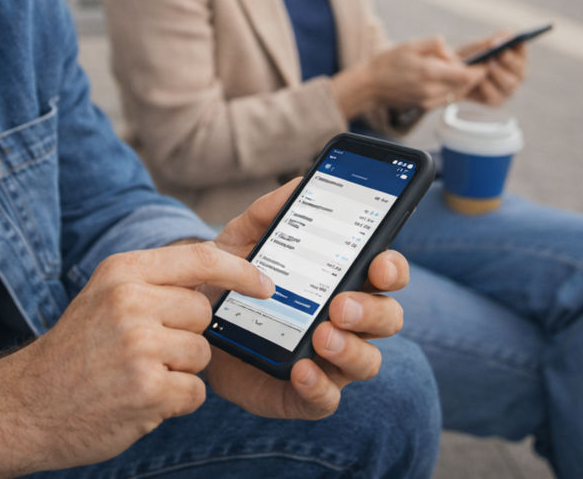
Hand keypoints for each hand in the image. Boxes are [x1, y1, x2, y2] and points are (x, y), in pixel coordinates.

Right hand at [0, 243, 274, 471]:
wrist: (22, 406)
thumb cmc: (73, 354)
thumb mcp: (105, 298)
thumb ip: (153, 284)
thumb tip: (218, 277)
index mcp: (121, 272)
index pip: (199, 258)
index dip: (239, 271)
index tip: (265, 285)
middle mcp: (129, 301)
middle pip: (203, 312)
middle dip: (187, 336)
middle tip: (145, 352)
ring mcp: (138, 345)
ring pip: (202, 354)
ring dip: (180, 372)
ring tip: (136, 376)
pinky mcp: (147, 388)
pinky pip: (195, 391)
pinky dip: (175, 401)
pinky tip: (139, 399)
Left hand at [205, 180, 410, 419]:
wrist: (190, 322)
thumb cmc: (230, 278)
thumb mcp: (242, 239)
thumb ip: (269, 211)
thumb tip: (300, 182)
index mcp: (342, 279)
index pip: (386, 273)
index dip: (392, 268)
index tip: (379, 262)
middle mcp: (346, 320)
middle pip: (387, 317)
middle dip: (371, 310)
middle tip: (339, 304)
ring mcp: (329, 359)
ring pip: (367, 361)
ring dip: (352, 349)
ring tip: (321, 335)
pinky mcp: (304, 394)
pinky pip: (327, 399)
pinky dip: (320, 387)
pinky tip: (301, 370)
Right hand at [361, 38, 484, 113]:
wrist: (370, 85)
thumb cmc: (389, 61)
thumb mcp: (411, 44)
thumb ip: (435, 44)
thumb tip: (452, 53)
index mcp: (428, 72)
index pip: (465, 75)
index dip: (479, 69)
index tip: (486, 61)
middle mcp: (430, 90)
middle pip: (465, 86)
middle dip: (476, 76)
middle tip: (484, 64)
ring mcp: (428, 101)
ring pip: (458, 94)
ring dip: (467, 84)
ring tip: (471, 71)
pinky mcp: (425, 106)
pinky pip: (448, 99)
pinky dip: (456, 90)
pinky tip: (455, 81)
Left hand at [457, 32, 527, 105]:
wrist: (452, 77)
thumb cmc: (468, 58)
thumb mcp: (477, 48)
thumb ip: (491, 42)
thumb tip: (507, 35)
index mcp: (515, 56)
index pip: (521, 49)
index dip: (517, 45)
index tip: (508, 40)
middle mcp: (516, 74)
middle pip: (520, 69)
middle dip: (510, 61)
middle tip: (499, 54)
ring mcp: (508, 89)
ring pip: (510, 83)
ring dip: (499, 74)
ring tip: (489, 66)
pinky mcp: (497, 101)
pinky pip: (496, 96)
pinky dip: (488, 88)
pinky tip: (480, 81)